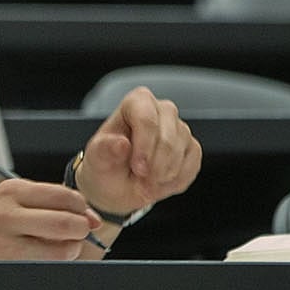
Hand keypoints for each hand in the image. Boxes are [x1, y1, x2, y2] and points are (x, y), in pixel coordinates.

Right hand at [0, 177, 105, 260]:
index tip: (87, 216)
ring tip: (62, 246)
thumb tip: (92, 220)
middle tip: (81, 232)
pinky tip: (45, 255)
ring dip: (70, 250)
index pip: (64, 196)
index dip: (84, 208)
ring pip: (58, 250)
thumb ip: (53, 202)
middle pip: (63, 223)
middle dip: (81, 229)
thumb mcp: (16, 197)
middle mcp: (5, 214)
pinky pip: (45, 265)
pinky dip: (54, 261)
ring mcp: (2, 241)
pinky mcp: (3, 263)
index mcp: (12, 190)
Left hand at [74, 88, 202, 229]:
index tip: (138, 169)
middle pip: (168, 137)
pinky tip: (160, 184)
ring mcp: (179, 128)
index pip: (146, 118)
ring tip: (146, 185)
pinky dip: (177, 180)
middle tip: (141, 184)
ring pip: (182, 149)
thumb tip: (121, 144)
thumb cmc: (107, 165)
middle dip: (156, 166)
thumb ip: (104, 150)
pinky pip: (192, 162)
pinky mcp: (191, 146)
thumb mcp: (97, 160)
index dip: (145, 146)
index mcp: (135, 103)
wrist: (118, 185)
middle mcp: (161, 110)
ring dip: (165, 175)